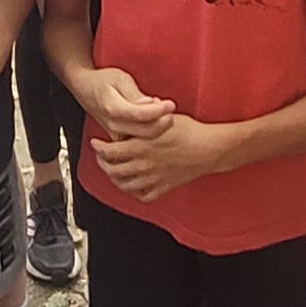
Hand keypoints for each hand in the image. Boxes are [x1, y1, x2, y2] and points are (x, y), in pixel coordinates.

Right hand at [64, 64, 174, 138]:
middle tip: (171, 110)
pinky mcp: (119, 139)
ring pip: (143, 140)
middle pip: (144, 132)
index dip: (158, 111)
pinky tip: (157, 124)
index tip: (171, 104)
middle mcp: (113, 125)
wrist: (85, 89)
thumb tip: (150, 103)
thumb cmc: (103, 82)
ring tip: (165, 115)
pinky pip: (138, 142)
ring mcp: (115, 135)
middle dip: (162, 123)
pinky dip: (151, 135)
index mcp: (113, 107)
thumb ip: (134, 93)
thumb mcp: (120, 79)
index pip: (140, 114)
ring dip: (158, 130)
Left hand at [92, 114, 234, 201]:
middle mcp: (144, 164)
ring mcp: (153, 178)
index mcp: (141, 146)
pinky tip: (133, 186)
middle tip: (100, 157)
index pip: (110, 151)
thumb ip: (144, 119)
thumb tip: (131, 111)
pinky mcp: (164, 186)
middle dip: (102, 163)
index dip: (98, 148)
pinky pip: (144, 195)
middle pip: (113, 170)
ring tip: (112, 172)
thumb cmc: (190, 131)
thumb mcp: (163, 118)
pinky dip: (135, 193)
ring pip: (125, 185)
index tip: (95, 143)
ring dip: (114, 179)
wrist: (209, 148)